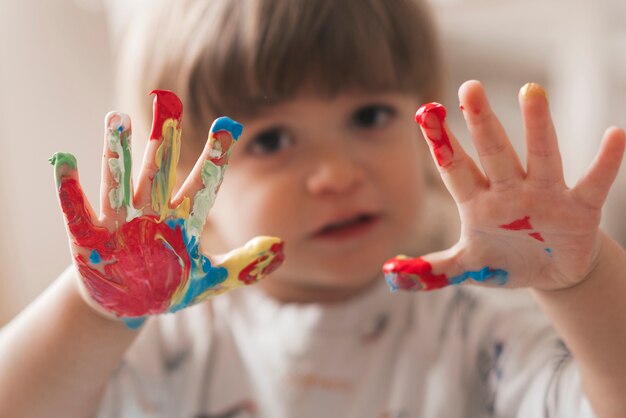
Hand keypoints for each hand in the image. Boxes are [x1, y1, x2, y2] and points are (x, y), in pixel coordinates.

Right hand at [50, 90, 283, 327]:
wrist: (125, 307)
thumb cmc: (168, 288)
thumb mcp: (209, 281)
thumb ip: (243, 265)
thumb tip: (280, 247)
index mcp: (181, 221)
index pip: (202, 185)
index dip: (215, 157)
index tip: (230, 125)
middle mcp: (151, 213)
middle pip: (158, 172)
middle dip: (162, 140)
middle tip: (167, 102)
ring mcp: (118, 223)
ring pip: (119, 182)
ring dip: (117, 153)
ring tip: (116, 118)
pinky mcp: (87, 238)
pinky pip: (77, 211)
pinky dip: (69, 189)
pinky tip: (65, 161)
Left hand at [384, 81, 624, 291]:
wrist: (548, 273)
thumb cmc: (503, 259)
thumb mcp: (467, 266)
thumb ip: (433, 269)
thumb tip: (390, 274)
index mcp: (478, 202)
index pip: (455, 168)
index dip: (441, 144)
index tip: (425, 111)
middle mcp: (509, 190)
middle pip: (494, 152)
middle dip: (482, 122)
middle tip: (469, 87)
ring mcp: (544, 196)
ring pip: (540, 156)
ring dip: (537, 127)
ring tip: (531, 91)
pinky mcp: (579, 209)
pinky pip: (594, 183)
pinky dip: (606, 163)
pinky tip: (615, 135)